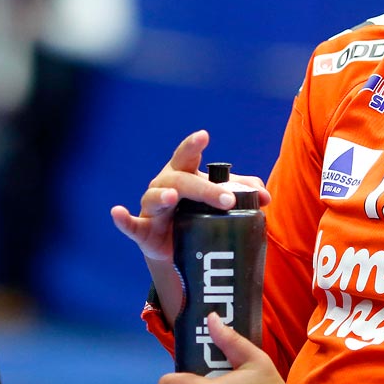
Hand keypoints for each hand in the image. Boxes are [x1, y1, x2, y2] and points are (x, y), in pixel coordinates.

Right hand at [109, 131, 269, 263]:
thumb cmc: (197, 212)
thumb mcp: (218, 199)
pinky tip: (118, 212)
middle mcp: (165, 184)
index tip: (204, 136)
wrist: (177, 247)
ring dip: (164, 196)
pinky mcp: (142, 230)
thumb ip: (241, 192)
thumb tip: (266, 196)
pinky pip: (131, 225)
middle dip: (204, 189)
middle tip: (227, 200)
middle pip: (181, 180)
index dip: (193, 145)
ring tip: (174, 198)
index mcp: (184, 173)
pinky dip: (123, 219)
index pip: (188, 156)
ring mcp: (152, 206)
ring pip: (156, 197)